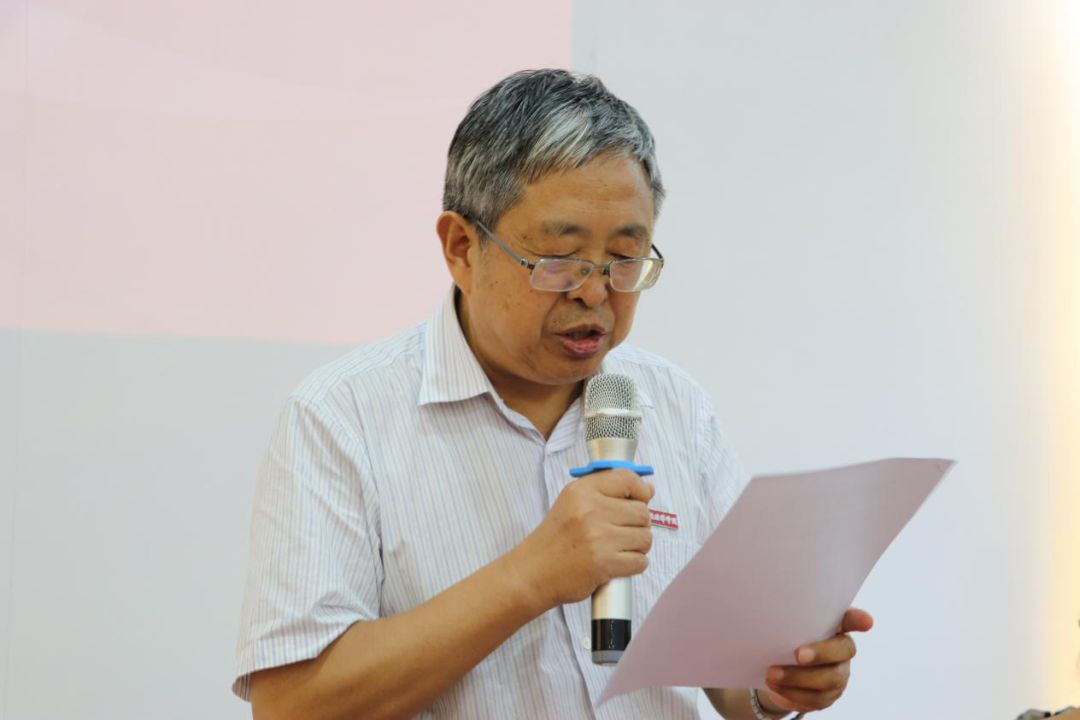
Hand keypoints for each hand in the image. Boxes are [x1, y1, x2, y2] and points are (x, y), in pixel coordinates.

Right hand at [507, 469, 653, 612]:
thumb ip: (607, 492)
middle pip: (642, 512)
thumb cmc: (555, 539)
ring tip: (619, 548)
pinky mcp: (604, 563)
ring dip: (637, 546)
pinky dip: (634, 564)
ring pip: (645, 537)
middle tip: (622, 532)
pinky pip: (640, 561)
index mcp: (582, 491)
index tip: (639, 500)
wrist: (533, 572)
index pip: (627, 479)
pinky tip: (618, 562)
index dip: (640, 490)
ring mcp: (598, 537)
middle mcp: (591, 510)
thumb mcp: (572, 503)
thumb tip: (648, 490)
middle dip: (639, 524)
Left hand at [758, 607, 873, 714]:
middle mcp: (842, 651)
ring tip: (772, 675)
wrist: (777, 665)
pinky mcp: (827, 696)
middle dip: (820, 654)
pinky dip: (793, 695)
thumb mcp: (787, 625)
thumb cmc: (785, 636)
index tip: (867, 621)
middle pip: (841, 652)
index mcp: (834, 626)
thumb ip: (789, 618)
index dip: (859, 620)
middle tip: (798, 655)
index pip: (851, 619)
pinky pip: (814, 700)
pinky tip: (776, 689)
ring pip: (828, 680)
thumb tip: (770, 609)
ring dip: (797, 679)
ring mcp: (838, 675)